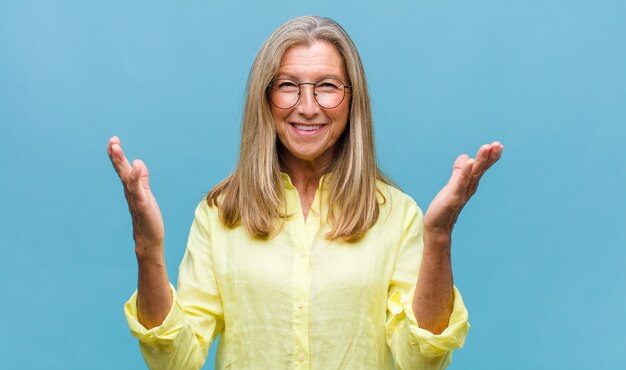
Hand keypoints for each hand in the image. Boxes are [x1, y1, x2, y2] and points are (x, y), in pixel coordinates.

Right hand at [107, 136, 164, 255]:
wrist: (149, 239)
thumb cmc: (147, 217)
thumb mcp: (145, 193)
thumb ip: (141, 178)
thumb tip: (137, 162)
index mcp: (131, 187)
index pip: (123, 169)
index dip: (117, 155)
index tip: (113, 141)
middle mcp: (130, 191)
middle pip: (122, 171)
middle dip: (116, 156)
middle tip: (112, 141)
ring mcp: (135, 198)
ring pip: (126, 178)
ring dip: (121, 163)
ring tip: (116, 148)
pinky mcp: (142, 205)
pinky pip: (138, 190)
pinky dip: (136, 178)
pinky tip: (136, 166)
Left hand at [423, 141, 502, 235]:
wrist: (436, 226)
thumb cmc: (445, 206)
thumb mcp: (452, 185)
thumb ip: (459, 172)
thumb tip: (465, 157)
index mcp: (469, 184)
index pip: (481, 168)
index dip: (489, 157)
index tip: (498, 145)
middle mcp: (469, 189)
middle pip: (480, 170)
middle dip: (489, 157)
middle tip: (498, 144)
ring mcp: (462, 194)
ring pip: (472, 175)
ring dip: (480, 161)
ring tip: (486, 147)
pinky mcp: (453, 199)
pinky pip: (460, 184)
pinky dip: (465, 173)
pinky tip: (469, 162)